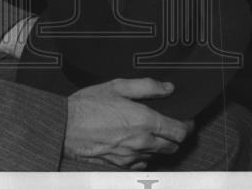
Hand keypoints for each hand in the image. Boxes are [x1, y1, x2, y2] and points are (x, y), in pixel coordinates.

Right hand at [64, 78, 192, 168]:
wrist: (64, 127)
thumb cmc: (87, 105)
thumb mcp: (117, 86)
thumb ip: (147, 86)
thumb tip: (168, 88)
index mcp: (144, 121)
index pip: (179, 132)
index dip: (187, 126)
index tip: (186, 120)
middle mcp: (141, 142)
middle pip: (173, 147)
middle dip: (175, 137)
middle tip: (169, 125)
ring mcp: (131, 157)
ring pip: (157, 155)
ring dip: (158, 145)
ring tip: (149, 131)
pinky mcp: (120, 165)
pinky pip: (141, 163)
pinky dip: (143, 154)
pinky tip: (134, 142)